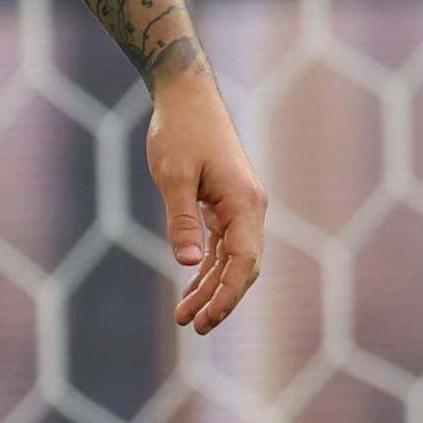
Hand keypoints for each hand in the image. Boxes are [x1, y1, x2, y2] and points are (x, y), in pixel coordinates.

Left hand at [147, 72, 267, 333]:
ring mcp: (239, 206)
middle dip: (220, 299)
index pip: (243, 261)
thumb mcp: (173, 175)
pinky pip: (221, 244)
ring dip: (210, 287)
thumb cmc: (180, 131)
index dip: (227, 294)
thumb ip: (181, 219)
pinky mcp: (225, 202)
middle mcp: (249, 208)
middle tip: (194, 327)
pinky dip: (207, 266)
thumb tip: (185, 264)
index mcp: (244, 203)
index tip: (207, 320)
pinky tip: (191, 287)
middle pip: (242, 267)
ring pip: (231, 258)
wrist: (186, 95)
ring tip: (185, 317)